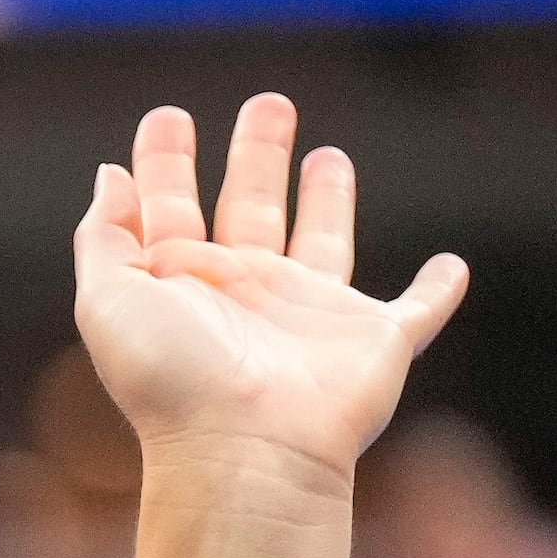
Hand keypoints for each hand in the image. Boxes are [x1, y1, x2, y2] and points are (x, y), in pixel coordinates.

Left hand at [73, 95, 467, 483]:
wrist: (243, 451)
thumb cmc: (171, 381)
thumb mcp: (107, 301)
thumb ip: (105, 237)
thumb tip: (110, 176)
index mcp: (183, 284)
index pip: (171, 208)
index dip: (166, 163)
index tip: (166, 118)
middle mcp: (245, 294)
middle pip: (251, 207)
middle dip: (256, 157)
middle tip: (268, 105)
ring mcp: (311, 317)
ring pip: (324, 241)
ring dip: (327, 200)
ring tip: (327, 155)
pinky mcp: (375, 342)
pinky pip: (418, 311)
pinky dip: (438, 291)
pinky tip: (451, 267)